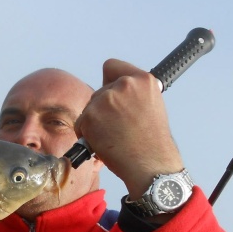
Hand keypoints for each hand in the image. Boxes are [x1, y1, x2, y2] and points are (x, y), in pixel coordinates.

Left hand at [75, 59, 184, 198]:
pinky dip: (87, 134)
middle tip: (118, 127)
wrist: (149, 165)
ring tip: (113, 137)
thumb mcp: (151, 106)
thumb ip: (133, 94)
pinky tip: (104, 142)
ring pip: (89, 108)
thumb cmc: (151, 142)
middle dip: (102, 109)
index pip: (111, 66)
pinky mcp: (91, 115)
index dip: (109, 80)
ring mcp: (106, 99)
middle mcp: (125, 85)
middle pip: (99, 92)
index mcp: (143, 80)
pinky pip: (81, 123)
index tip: (111, 92)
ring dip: (94, 122)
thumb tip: (115, 89)